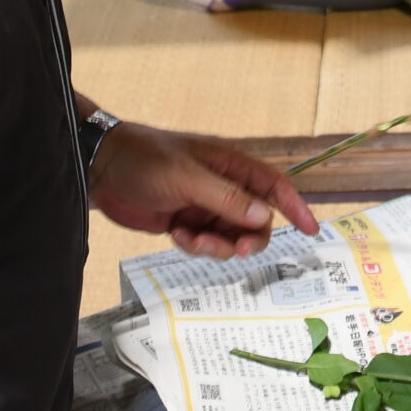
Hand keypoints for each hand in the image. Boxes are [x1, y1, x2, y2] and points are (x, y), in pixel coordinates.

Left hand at [86, 122, 316, 257]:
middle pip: (255, 220)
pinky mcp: (185, 221)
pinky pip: (205, 242)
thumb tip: (264, 217)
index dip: (295, 206)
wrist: (100, 168)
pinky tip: (175, 233)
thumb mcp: (187, 179)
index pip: (273, 185)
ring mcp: (203, 204)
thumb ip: (227, 199)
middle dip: (246, 238)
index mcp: (229, 164)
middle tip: (233, 250)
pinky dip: (195, 245)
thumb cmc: (143, 160)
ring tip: (189, 238)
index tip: (310, 229)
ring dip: (215, 245)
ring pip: (230, 236)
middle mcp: (222, 185)